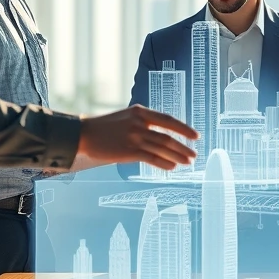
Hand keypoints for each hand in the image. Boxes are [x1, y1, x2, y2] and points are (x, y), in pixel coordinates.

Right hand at [77, 106, 198, 169]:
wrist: (84, 133)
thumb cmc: (105, 127)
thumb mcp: (126, 117)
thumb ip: (143, 123)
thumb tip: (161, 135)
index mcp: (140, 111)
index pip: (168, 119)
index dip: (183, 128)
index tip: (195, 136)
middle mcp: (139, 123)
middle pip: (168, 136)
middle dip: (183, 147)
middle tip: (194, 154)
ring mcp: (134, 138)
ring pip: (162, 148)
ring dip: (178, 156)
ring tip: (188, 162)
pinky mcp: (129, 151)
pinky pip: (152, 158)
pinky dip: (164, 163)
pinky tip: (172, 167)